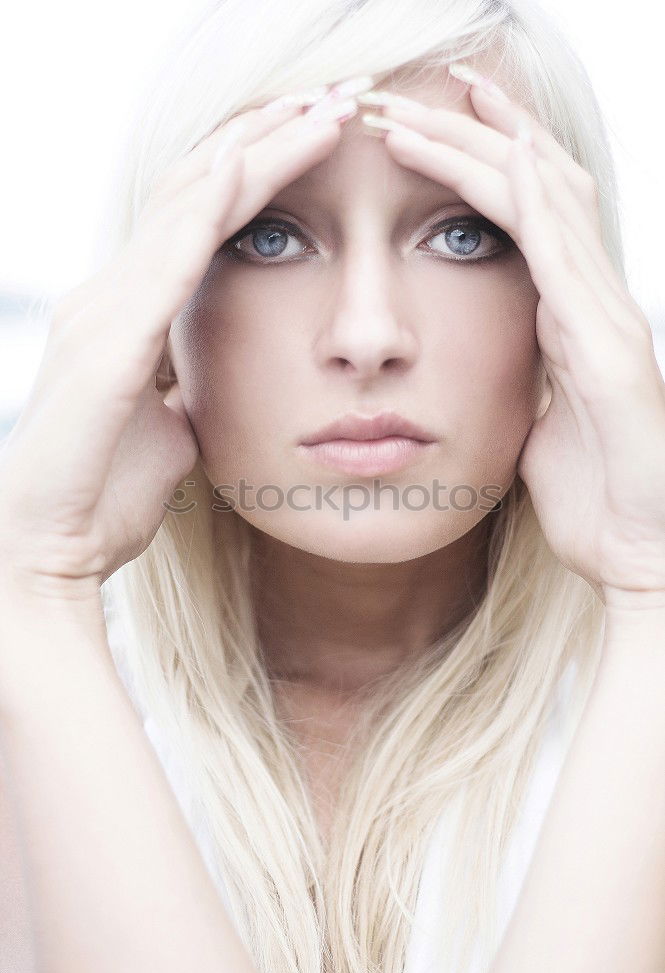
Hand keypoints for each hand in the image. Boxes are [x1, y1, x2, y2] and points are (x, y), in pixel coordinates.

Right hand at [0, 86, 357, 599]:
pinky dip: (207, 208)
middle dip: (267, 138)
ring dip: (254, 151)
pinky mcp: (108, 344)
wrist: (52, 548)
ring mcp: (104, 311)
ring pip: (186, 204)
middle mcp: (112, 294)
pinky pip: (165, 261)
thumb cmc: (106, 493)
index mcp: (131, 312)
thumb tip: (215, 386)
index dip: (262, 172)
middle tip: (336, 95)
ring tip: (318, 108)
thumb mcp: (169, 428)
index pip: (203, 217)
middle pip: (197, 189)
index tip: (323, 138)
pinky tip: (249, 164)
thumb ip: (188, 391)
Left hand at [359, 77, 664, 610]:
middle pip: (537, 187)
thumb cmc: (591, 495)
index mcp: (568, 316)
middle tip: (413, 89)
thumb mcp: (534, 421)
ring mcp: (609, 318)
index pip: (523, 215)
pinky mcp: (611, 350)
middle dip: (476, 132)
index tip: (421, 126)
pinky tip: (507, 153)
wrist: (641, 551)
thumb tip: (478, 358)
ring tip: (441, 98)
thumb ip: (517, 376)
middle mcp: (594, 301)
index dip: (477, 162)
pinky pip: (570, 259)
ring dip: (493, 146)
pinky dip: (539, 201)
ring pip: (552, 204)